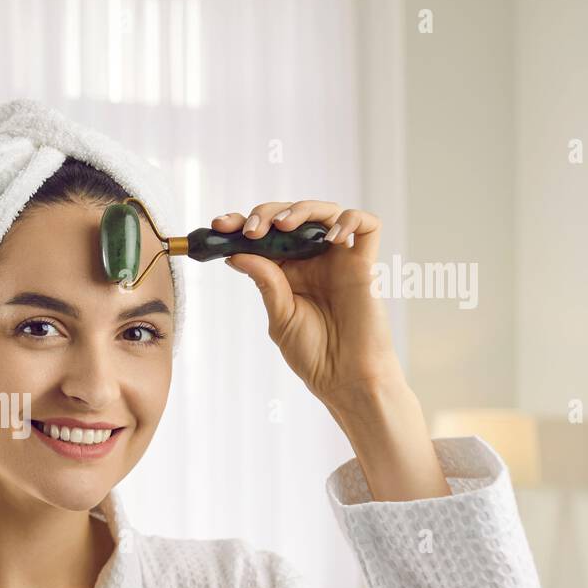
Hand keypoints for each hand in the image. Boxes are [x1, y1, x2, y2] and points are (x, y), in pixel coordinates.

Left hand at [214, 201, 400, 417]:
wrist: (344, 378)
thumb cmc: (313, 352)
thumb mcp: (280, 316)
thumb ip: (265, 282)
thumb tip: (236, 254)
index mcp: (287, 270)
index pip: (264, 236)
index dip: (241, 224)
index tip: (220, 225)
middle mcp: (313, 260)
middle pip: (292, 216)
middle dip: (266, 213)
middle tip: (251, 229)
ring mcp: (339, 259)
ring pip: (326, 212)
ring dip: (302, 209)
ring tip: (283, 225)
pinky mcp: (365, 264)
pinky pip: (367, 226)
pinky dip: (350, 220)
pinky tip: (331, 237)